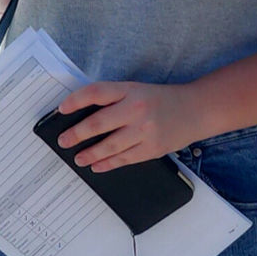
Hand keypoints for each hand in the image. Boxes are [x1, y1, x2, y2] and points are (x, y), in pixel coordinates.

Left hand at [54, 81, 199, 171]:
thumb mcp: (137, 89)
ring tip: (78, 158)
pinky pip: (123, 159)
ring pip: (108, 146)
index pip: (96, 92)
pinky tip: (97, 166)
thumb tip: (84, 114)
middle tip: (63, 141)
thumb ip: (114, 99)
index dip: (76, 100)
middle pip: (98, 123)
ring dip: (89, 154)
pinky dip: (107, 164)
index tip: (61, 109)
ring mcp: (144, 131)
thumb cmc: (161, 98)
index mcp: (130, 89)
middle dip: (76, 134)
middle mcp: (136, 108)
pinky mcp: (151, 149)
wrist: (194, 109)